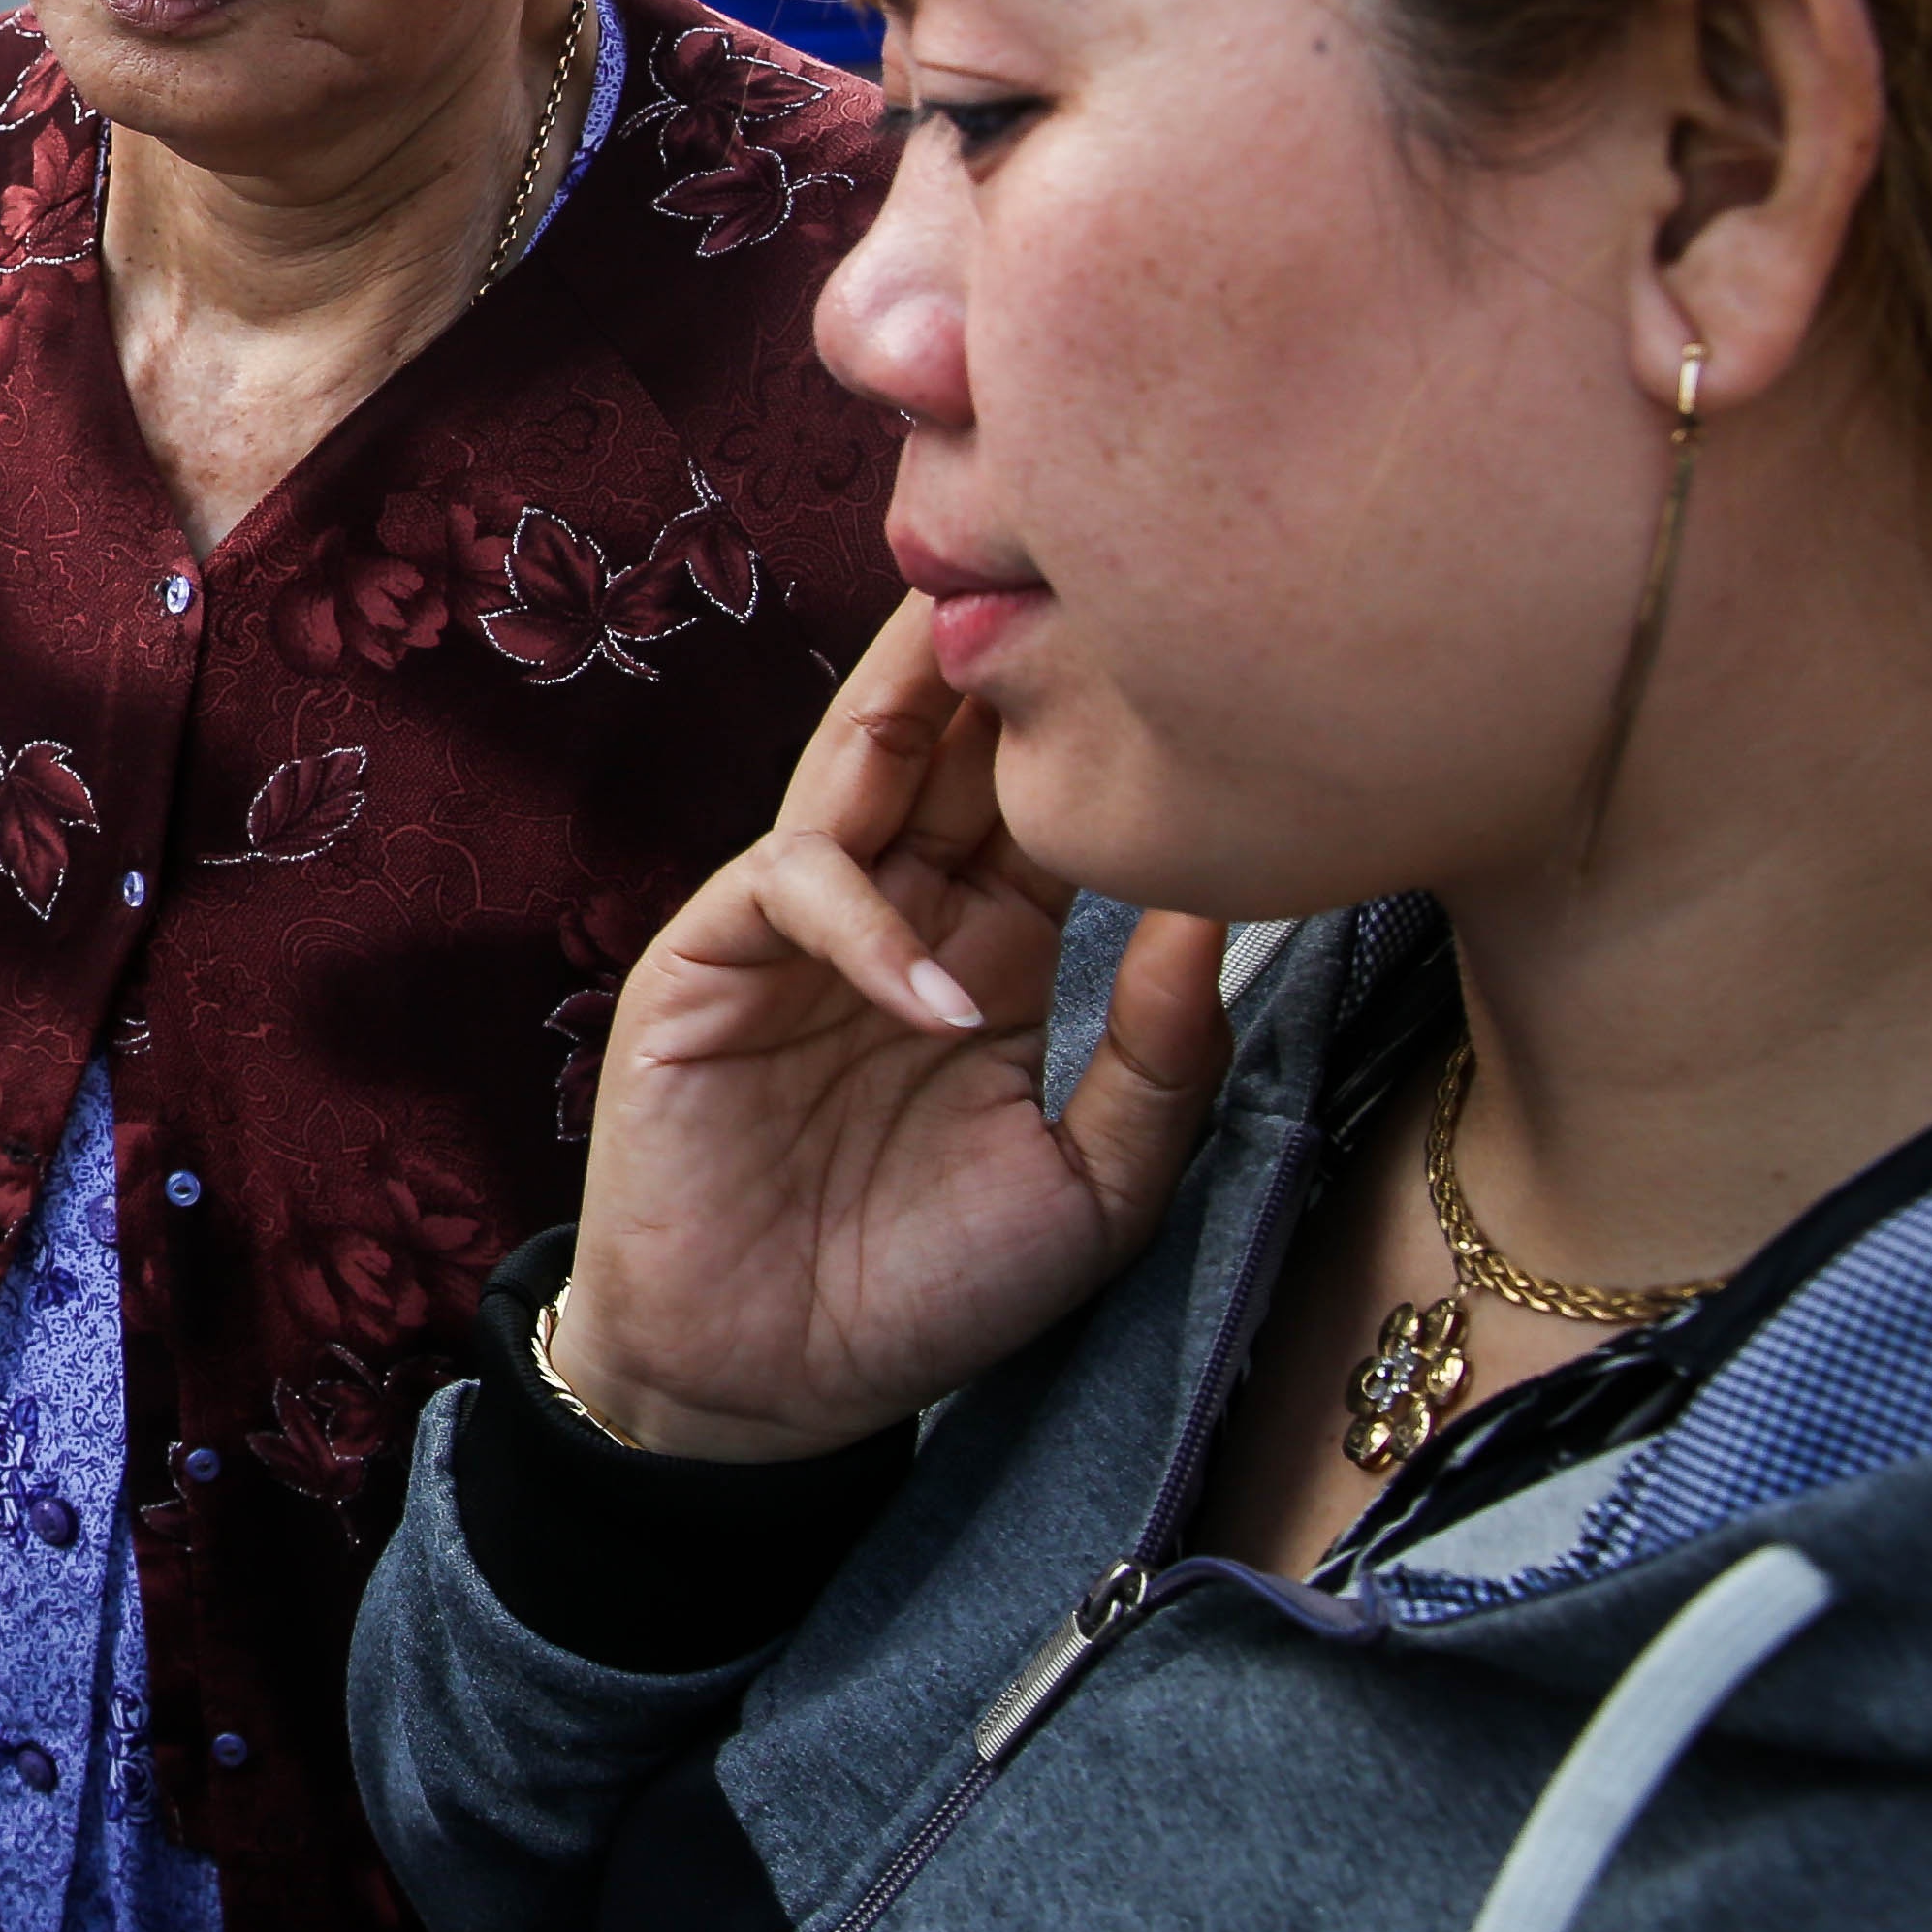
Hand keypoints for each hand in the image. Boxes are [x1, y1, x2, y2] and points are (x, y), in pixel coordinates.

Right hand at [560, 596, 1232, 1462]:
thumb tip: (1220, 908)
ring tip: (977, 630)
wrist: (766, 1387)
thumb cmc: (926, 1291)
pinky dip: (870, 925)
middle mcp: (901, 911)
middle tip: (1070, 545)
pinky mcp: (711, 960)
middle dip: (1002, 651)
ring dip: (912, 693)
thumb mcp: (1093, 1187)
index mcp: (993, 949)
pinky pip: (796, 888)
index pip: (1050, 800)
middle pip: (954, 744)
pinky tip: (938, 997)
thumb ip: (1157, 1057)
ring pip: (857, 765)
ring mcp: (797, 928)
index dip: (1103, 722)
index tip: (1197, 640)